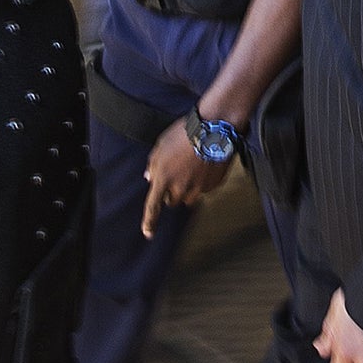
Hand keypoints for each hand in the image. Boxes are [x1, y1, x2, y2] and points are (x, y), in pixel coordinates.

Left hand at [142, 121, 231, 236]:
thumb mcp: (160, 145)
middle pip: (172, 201)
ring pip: (188, 197)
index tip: (148, 234)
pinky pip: (203, 189)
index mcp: (163, 178)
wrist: (213, 128)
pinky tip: (203, 163)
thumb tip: (149, 178)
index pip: (153, 206)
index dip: (149, 222)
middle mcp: (180, 187)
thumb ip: (153, 165)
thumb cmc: (184, 133)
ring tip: (191, 165)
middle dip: (170, 192)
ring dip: (186, 187)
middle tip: (175, 173)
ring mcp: (198, 188)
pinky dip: (201, 180)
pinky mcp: (213, 185)